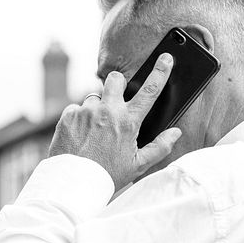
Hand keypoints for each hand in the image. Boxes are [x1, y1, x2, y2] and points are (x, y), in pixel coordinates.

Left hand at [47, 53, 181, 189]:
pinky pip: (75, 109)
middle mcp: (106, 112)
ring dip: (96, 109)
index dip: (160, 72)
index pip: (149, 91)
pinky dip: (78, 119)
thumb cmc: (107, 176)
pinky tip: (79, 137)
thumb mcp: (138, 165)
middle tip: (116, 100)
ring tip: (93, 132)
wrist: (73, 184)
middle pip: (116, 79)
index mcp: (127, 122)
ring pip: (94, 98)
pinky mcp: (67, 116)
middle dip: (118, 84)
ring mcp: (85, 112)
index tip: (166, 58)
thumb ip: (160, 147)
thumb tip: (175, 132)